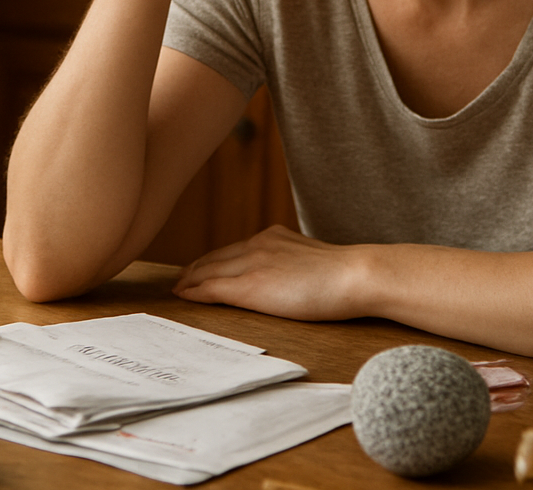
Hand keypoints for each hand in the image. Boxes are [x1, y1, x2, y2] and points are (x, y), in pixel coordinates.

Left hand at [172, 225, 370, 321]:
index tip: (201, 268)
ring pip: (208, 271)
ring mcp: (253, 263)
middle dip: (195, 269)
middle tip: (180, 281)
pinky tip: (184, 296)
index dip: (213, 260)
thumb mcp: (313, 260)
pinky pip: (213, 288)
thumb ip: (295, 262)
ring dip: (189, 280)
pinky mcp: (251, 285)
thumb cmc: (346, 275)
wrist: (354, 275)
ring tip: (177, 289)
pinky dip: (195, 291)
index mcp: (274, 237)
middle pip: (215, 257)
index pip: (234, 249)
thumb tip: (291, 276)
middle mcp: (259, 244)